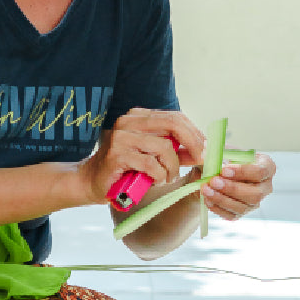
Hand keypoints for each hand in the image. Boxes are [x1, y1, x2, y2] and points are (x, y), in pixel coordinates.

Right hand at [82, 109, 204, 203]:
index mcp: (139, 116)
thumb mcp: (156, 157)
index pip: (175, 117)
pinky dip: (158, 175)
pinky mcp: (117, 154)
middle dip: (193, 143)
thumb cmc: (126, 170)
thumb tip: (206, 151)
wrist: (92, 182)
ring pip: (164, 147)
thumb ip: (178, 152)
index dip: (195, 133)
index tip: (207, 150)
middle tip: (201, 160)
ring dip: (172, 168)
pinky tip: (154, 181)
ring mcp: (121, 136)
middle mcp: (129, 121)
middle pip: (173, 124)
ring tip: (166, 178)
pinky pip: (151, 164)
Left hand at [200, 152, 274, 220]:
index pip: (260, 172)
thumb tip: (204, 152)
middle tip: (213, 181)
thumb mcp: (225, 151)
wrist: (220, 174)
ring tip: (206, 190)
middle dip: (232, 188)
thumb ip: (217, 151)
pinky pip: (233, 215)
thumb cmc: (227, 159)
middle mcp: (265, 187)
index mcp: (267, 166)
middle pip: (255, 193)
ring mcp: (256, 202)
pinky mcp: (244, 212)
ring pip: (243, 207)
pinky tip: (207, 199)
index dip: (242, 172)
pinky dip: (218, 208)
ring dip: (222, 199)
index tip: (224, 170)